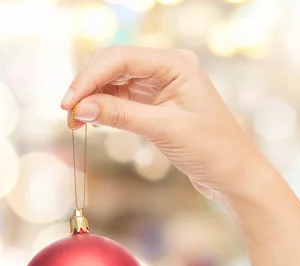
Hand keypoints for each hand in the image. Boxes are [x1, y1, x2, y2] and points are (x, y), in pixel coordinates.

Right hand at [61, 46, 268, 199]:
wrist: (231, 173)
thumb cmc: (210, 149)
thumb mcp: (163, 130)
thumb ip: (121, 115)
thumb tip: (82, 107)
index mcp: (175, 64)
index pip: (121, 58)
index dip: (90, 78)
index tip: (69, 103)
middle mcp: (166, 68)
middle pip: (113, 64)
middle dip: (87, 87)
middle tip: (68, 115)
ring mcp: (159, 86)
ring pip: (113, 82)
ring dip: (92, 99)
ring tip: (75, 123)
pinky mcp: (154, 104)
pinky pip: (121, 99)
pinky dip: (103, 109)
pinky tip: (91, 122)